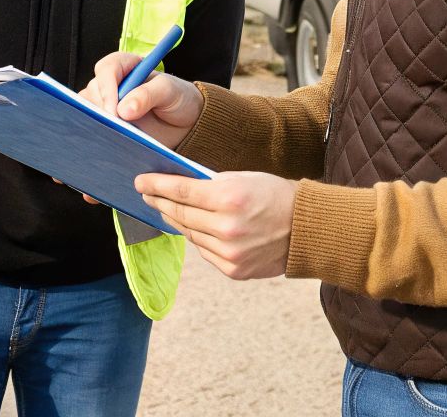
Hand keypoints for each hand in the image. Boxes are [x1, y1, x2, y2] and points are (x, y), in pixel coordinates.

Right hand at [83, 51, 203, 147]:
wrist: (185, 123)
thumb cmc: (178, 98)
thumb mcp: (168, 91)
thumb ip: (147, 95)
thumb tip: (123, 110)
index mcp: (126, 65)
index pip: (107, 69)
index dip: (107, 88)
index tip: (114, 109)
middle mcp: (112, 83)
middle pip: (93, 90)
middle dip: (101, 108)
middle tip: (116, 125)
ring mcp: (108, 104)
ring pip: (88, 109)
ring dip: (98, 121)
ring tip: (116, 133)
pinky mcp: (108, 123)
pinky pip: (93, 126)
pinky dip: (99, 133)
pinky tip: (111, 141)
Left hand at [135, 171, 294, 279]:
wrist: (307, 228)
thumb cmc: (276, 196)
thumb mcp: (244, 178)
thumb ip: (212, 184)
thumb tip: (180, 187)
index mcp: (230, 198)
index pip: (182, 191)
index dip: (157, 186)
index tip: (140, 182)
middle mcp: (227, 228)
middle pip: (181, 214)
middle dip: (160, 202)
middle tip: (146, 194)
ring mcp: (229, 252)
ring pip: (190, 235)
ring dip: (176, 221)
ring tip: (166, 209)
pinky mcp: (233, 269)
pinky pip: (204, 251)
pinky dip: (198, 238)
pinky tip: (194, 228)